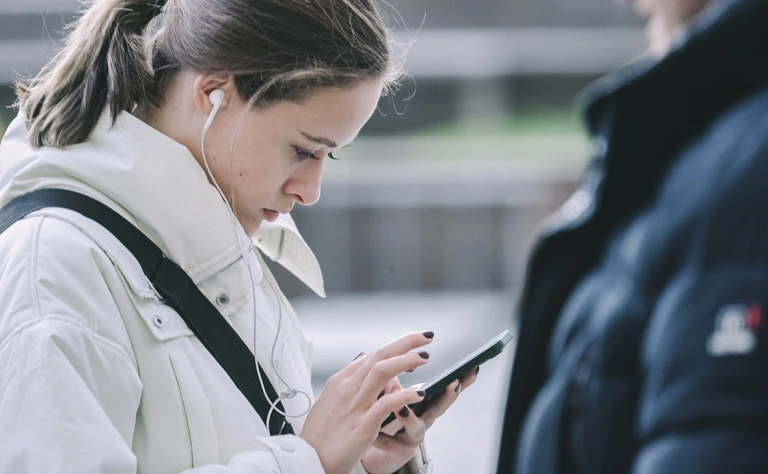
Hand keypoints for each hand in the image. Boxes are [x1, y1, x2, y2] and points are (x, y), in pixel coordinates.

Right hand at [299, 332, 432, 473]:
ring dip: (406, 360)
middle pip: (379, 356)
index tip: (411, 348)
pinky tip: (419, 394)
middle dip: (405, 343)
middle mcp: (347, 388)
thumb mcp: (329, 403)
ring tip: (425, 357)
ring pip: (382, 371)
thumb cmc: (318, 436)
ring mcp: (355, 405)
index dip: (394, 349)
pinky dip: (404, 395)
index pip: (371, 356)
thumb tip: (360, 368)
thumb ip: (347, 386)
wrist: (307, 461)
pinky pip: (386, 404)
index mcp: (339, 382)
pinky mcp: (362, 425)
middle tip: (425, 337)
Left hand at [361, 366, 479, 473]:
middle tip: (454, 383)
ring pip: (417, 429)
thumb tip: (392, 363)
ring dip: (411, 419)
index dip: (460, 379)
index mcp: (425, 403)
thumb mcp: (393, 394)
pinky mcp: (398, 450)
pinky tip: (376, 433)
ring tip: (401, 409)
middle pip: (439, 408)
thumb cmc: (389, 416)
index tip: (472, 367)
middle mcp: (424, 419)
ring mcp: (412, 436)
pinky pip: (390, 443)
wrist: (376, 446)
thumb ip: (395, 379)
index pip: (445, 388)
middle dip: (448, 396)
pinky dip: (383, 438)